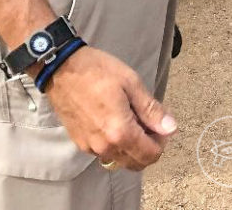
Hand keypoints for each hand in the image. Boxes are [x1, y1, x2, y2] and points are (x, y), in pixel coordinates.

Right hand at [45, 46, 176, 170]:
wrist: (60, 68)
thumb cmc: (97, 70)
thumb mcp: (130, 82)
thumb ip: (151, 110)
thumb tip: (171, 128)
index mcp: (121, 132)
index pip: (151, 155)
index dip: (162, 141)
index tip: (160, 123)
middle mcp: (106, 147)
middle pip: (137, 163)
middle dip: (148, 147)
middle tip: (148, 122)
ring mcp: (91, 148)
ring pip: (120, 160)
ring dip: (131, 147)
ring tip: (130, 119)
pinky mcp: (80, 143)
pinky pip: (105, 153)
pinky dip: (115, 144)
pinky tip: (112, 120)